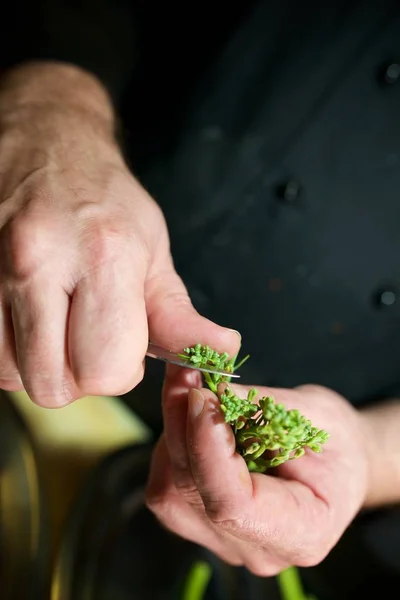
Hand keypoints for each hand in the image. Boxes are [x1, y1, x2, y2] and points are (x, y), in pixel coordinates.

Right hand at [0, 64, 239, 405]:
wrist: (46, 141)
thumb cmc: (105, 199)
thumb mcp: (153, 251)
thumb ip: (179, 315)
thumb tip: (221, 351)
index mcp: (105, 257)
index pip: (106, 369)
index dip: (119, 372)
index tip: (121, 345)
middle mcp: (39, 261)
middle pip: (51, 384)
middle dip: (76, 376)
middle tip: (86, 340)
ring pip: (9, 374)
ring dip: (37, 363)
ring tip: (55, 323)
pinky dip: (8, 348)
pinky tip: (27, 316)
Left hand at [146, 368, 369, 575]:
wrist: (336, 467)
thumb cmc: (337, 442)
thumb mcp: (317, 413)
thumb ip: (262, 408)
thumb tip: (209, 390)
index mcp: (301, 532)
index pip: (232, 505)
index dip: (207, 448)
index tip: (201, 395)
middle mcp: (257, 550)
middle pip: (193, 493)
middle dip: (182, 426)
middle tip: (184, 372)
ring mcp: (224, 541)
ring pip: (169, 491)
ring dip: (172, 432)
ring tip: (187, 388)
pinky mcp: (200, 523)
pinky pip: (167, 487)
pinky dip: (171, 444)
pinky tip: (187, 413)